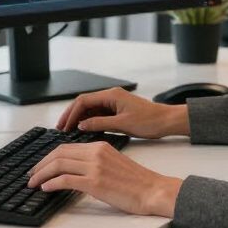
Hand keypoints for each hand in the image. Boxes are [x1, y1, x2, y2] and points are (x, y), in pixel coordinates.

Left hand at [27, 140, 182, 216]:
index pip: (66, 147)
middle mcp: (95, 152)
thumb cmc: (137, 181)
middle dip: (41, 164)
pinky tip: (46, 188)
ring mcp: (95, 167)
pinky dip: (52, 183)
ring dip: (42, 174)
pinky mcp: (95, 183)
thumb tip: (75, 171)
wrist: (153, 190)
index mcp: (99, 146)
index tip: (40, 166)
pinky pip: (66, 180)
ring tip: (33, 183)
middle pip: (59, 153)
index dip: (49, 156)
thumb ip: (95, 162)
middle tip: (31, 174)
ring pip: (59, 164)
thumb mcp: (113, 162)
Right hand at [56, 88, 187, 139]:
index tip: (64, 126)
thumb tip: (81, 125)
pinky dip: (89, 121)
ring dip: (79, 118)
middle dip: (71, 115)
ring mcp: (114, 103)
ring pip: (90, 109)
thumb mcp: (122, 124)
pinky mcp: (117, 110)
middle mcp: (111, 96)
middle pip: (84, 103)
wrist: (166, 121)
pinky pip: (98, 114)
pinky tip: (83, 131)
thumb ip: (100, 123)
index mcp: (111, 95)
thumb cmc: (149, 121)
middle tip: (60, 128)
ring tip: (68, 131)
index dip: (71, 113)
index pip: (84, 101)